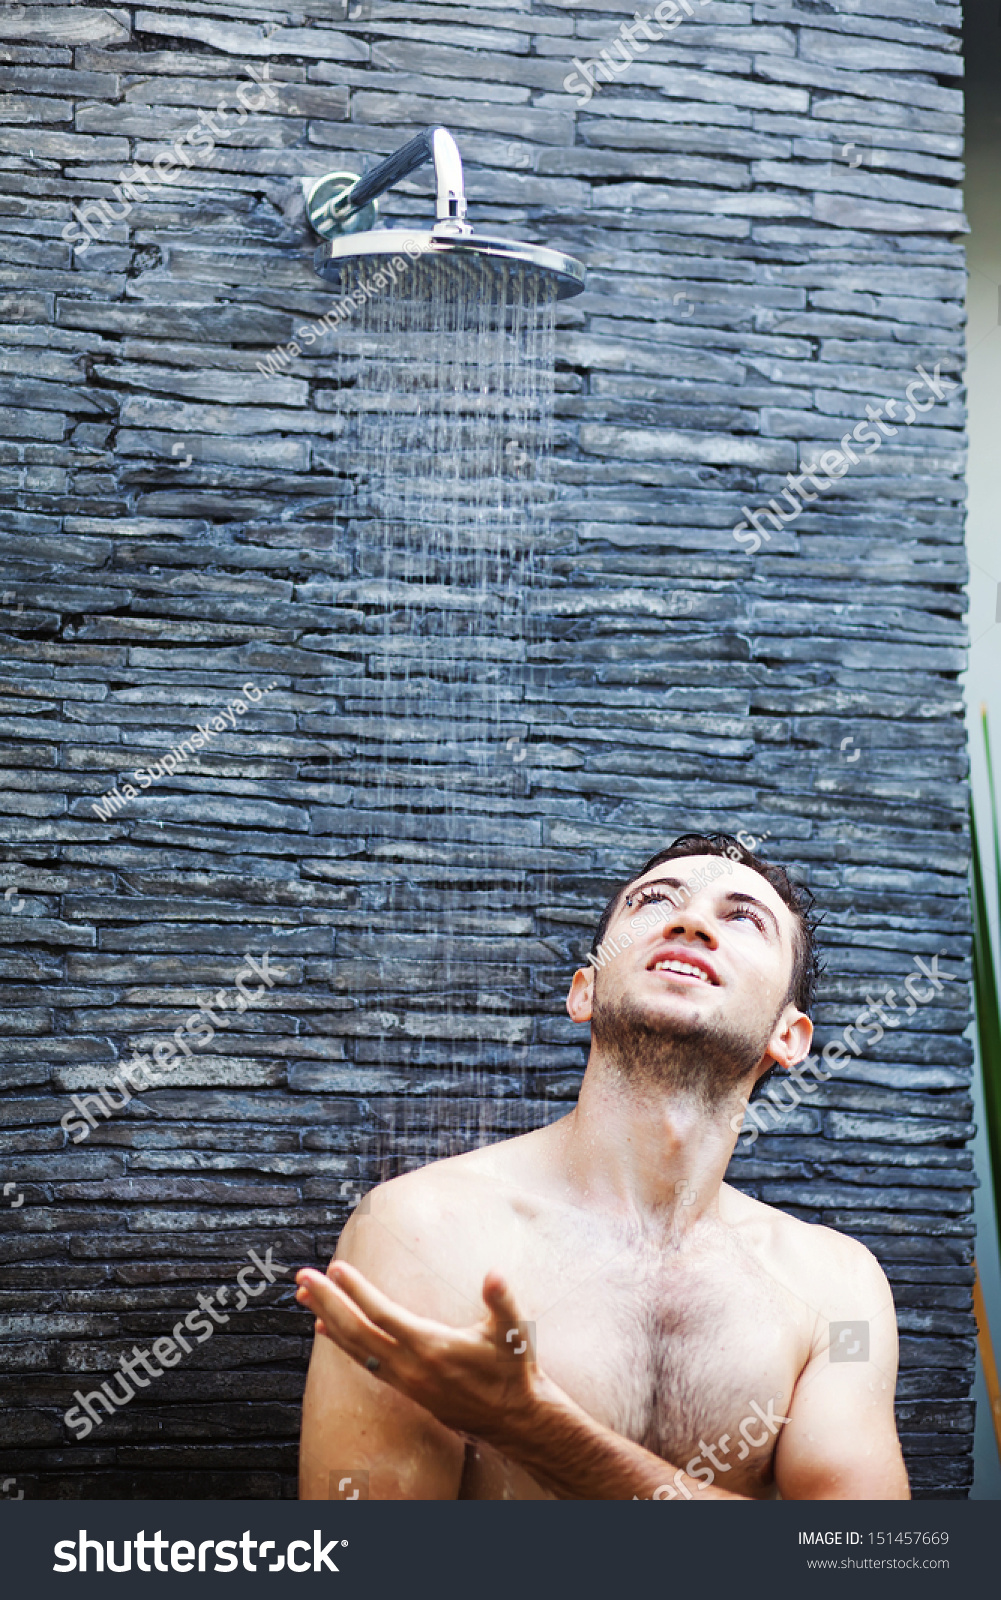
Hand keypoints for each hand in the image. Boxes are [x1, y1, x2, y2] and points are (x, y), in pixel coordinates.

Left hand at [295, 1262, 540, 1444]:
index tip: (336, 1269)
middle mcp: (411, 1365)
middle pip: (357, 1331)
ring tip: (304, 1296)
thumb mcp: (513, 1333)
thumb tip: (494, 1274)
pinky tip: (325, 1328)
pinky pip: (363, 1361)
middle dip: (328, 1302)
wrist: (512, 1417)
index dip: (357, 1292)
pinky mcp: (405, 1387)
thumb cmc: (512, 1370)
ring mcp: (404, 1379)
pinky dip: (341, 1342)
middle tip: (303, 1277)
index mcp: (432, 1347)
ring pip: (356, 1347)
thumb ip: (502, 1301)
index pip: (384, 1315)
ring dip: (327, 1319)